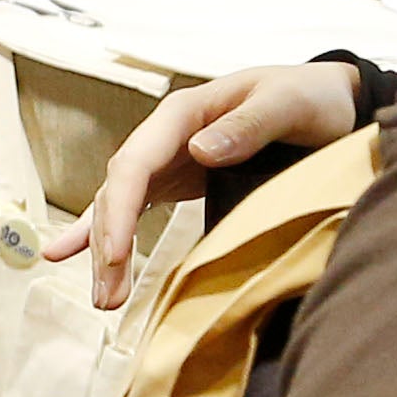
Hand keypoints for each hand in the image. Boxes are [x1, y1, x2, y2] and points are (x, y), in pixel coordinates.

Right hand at [58, 61, 367, 309]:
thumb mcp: (288, 104)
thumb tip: (199, 150)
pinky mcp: (175, 181)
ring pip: (119, 207)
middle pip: (118, 192)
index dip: (118, 211)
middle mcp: (164, 137)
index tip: (115, 255)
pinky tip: (67, 253)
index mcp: (182, 114)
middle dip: (107, 245)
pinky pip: (132, 209)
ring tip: (104, 299)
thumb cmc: (309, 96)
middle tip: (109, 297)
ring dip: (106, 253)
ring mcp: (167, 160)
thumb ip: (248, 124)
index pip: (133, 164)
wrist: (330, 101)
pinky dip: (101, 234)